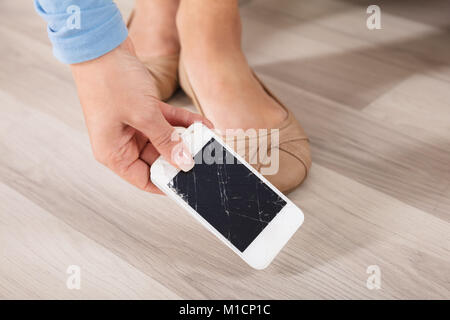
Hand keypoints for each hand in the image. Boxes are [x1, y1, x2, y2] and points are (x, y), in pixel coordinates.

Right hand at [71, 37, 212, 192]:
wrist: (101, 42)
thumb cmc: (111, 80)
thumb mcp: (144, 116)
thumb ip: (166, 141)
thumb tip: (184, 163)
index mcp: (113, 152)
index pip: (143, 179)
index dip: (167, 183)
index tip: (190, 184)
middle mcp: (121, 142)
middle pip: (157, 159)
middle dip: (181, 156)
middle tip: (204, 157)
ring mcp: (132, 125)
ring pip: (165, 139)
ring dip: (186, 137)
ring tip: (208, 139)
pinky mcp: (141, 109)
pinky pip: (166, 121)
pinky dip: (183, 121)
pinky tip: (202, 123)